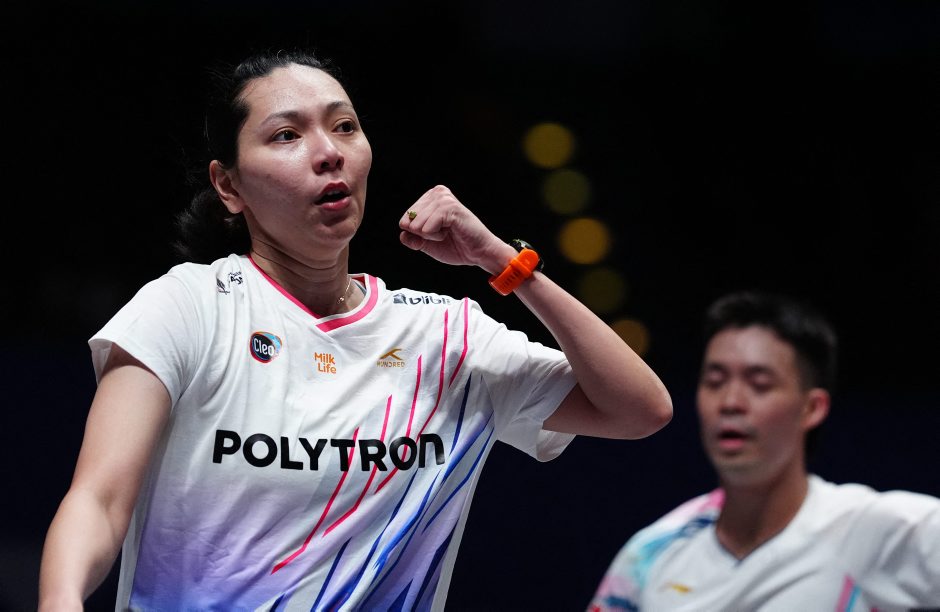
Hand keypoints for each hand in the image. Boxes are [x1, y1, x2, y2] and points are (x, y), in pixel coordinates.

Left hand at [399, 185, 513, 273]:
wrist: (478, 253)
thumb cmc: (455, 246)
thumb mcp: (426, 243)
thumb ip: (411, 238)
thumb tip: (404, 232)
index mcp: (430, 197)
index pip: (404, 220)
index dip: (417, 234)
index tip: (437, 233)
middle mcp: (436, 193)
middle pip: (408, 222)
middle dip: (423, 234)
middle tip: (444, 233)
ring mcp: (443, 198)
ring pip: (416, 226)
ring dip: (431, 236)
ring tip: (449, 232)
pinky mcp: (449, 207)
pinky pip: (426, 229)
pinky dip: (436, 237)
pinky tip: (451, 231)